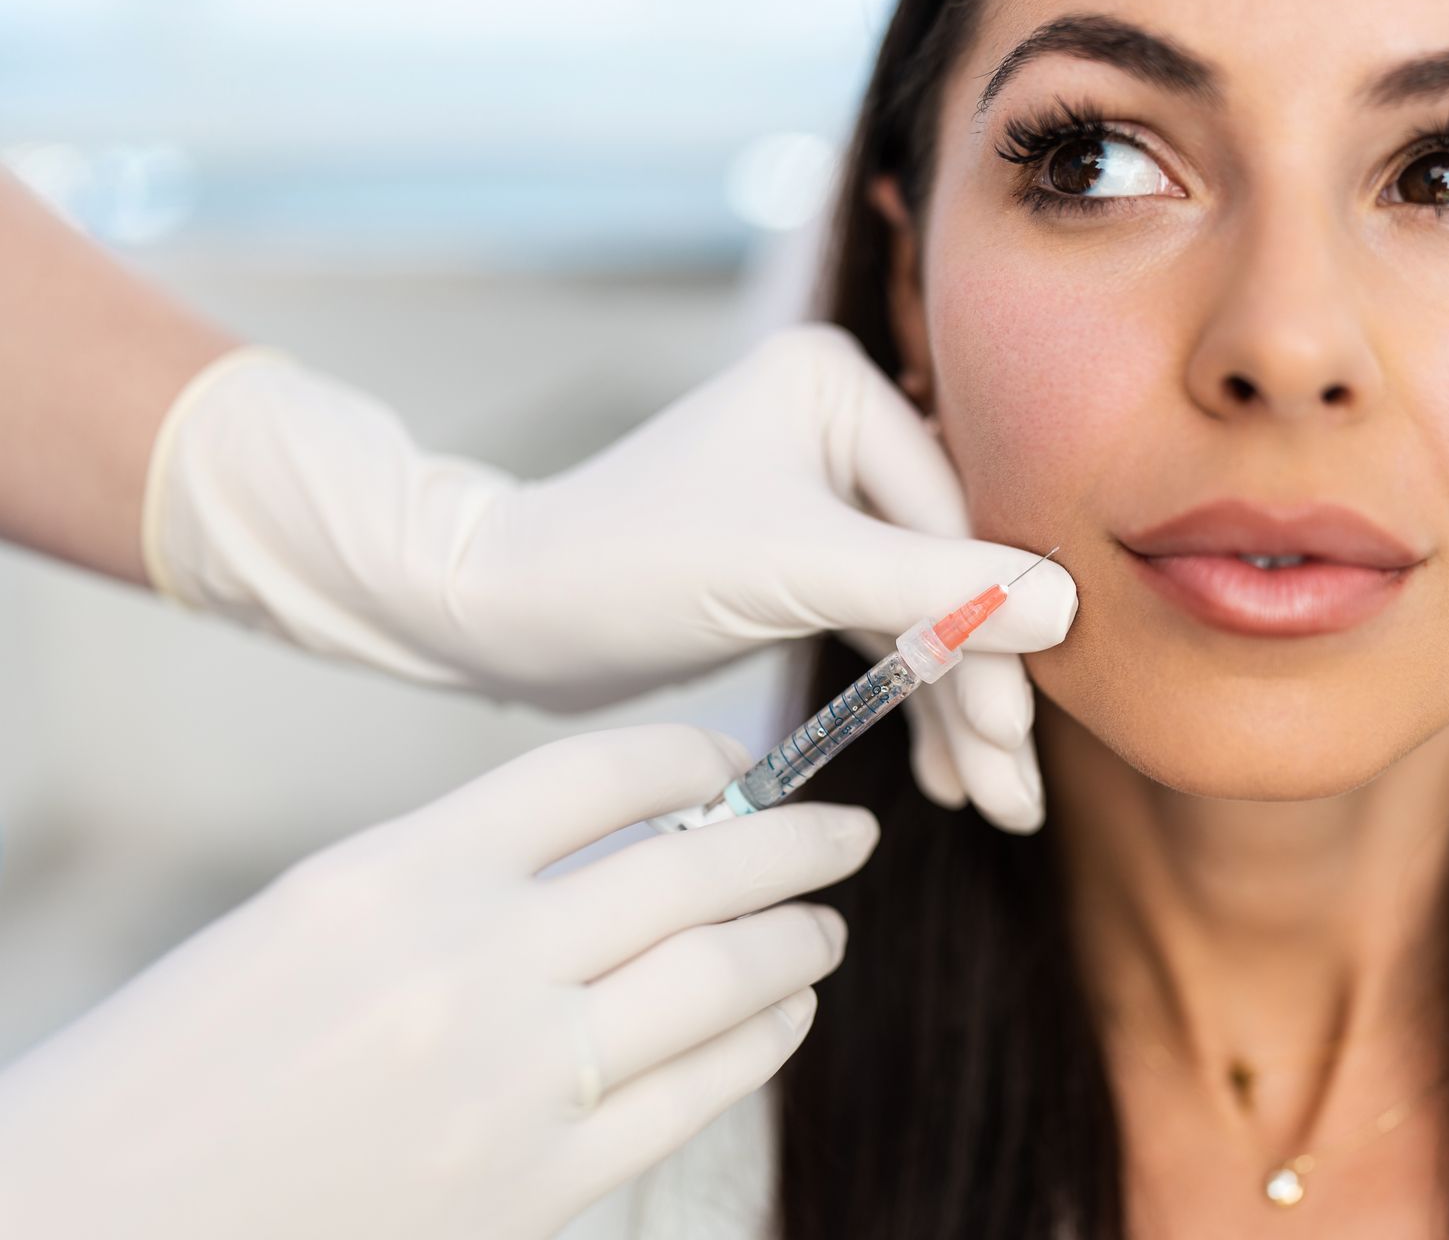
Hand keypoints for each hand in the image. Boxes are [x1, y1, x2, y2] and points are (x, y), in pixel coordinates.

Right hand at [0, 725, 876, 1238]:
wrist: (95, 1228)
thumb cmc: (184, 1068)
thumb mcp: (307, 922)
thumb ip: (457, 875)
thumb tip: (611, 848)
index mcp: (394, 874)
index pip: (599, 773)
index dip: (696, 757)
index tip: (742, 765)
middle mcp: (468, 965)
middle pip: (691, 869)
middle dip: (794, 842)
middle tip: (850, 832)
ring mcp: (514, 1083)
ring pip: (718, 978)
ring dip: (793, 942)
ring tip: (824, 925)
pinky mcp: (538, 1187)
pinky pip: (694, 1092)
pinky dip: (759, 1041)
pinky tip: (782, 1014)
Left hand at [145, 325, 1076, 829]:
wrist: (504, 615)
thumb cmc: (625, 565)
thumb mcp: (788, 570)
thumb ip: (932, 585)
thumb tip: (1067, 605)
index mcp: (837, 386)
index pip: (954, 520)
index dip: (993, 635)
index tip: (1017, 737)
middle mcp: (839, 427)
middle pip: (950, 571)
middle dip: (983, 687)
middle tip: (1017, 794)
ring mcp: (824, 495)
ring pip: (925, 614)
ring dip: (959, 711)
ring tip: (997, 806)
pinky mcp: (802, 559)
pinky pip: (885, 632)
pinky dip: (912, 702)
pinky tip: (947, 773)